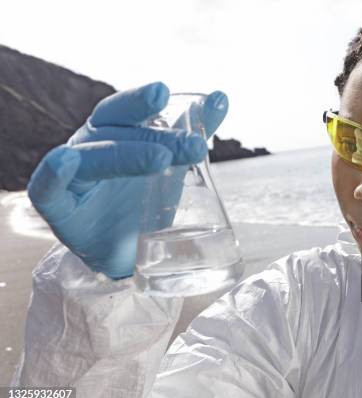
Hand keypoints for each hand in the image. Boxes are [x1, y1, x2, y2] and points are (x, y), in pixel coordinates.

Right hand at [27, 82, 228, 278]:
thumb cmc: (140, 198)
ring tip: (160, 159)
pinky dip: (54, 174)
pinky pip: (48, 189)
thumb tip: (220, 98)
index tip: (164, 92)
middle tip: (191, 145)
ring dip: (127, 156)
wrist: (121, 249)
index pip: (124, 112)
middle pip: (115, 133)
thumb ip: (190, 131)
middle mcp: (90, 147)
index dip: (141, 101)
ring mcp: (72, 178)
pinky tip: (65, 162)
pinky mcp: (59, 208)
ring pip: (93, 158)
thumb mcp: (169, 163)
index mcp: (112, 134)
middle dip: (155, 137)